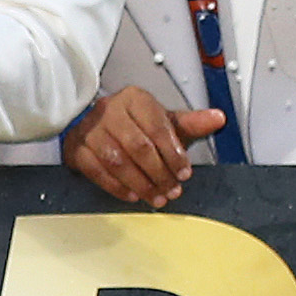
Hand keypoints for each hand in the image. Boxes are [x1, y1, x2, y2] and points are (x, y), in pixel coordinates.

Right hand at [65, 85, 226, 203]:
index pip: (157, 126)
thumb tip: (218, 119)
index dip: (173, 153)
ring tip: (156, 197)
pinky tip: (133, 194)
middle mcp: (110, 110)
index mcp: (135, 98)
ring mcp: (91, 129)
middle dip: (159, 173)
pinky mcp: (77, 148)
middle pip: (138, 146)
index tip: (184, 172)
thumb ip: (191, 123)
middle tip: (172, 189)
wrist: (97, 124)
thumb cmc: (134, 123)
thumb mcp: (164, 120)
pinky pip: (97, 171)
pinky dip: (117, 187)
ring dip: (140, 184)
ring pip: (117, 161)